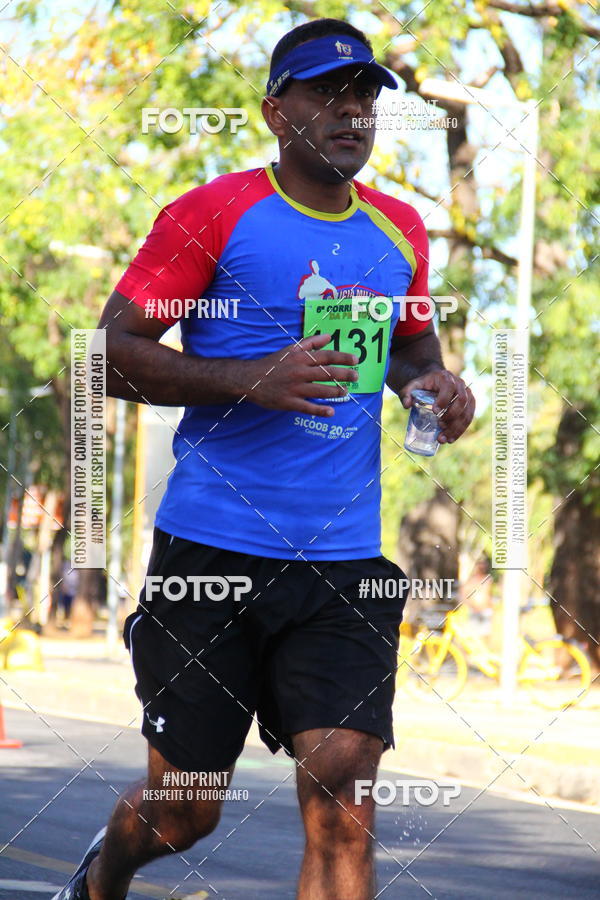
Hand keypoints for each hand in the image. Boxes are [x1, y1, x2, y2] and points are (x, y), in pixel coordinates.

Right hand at [243, 333, 358, 417]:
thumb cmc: (273, 364)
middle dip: (345, 375)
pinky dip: (320, 410)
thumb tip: (328, 336)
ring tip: (345, 392)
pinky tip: (331, 412)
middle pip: (327, 373)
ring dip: (336, 392)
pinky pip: (308, 407)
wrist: (251, 379)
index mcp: (301, 358)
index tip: (356, 361)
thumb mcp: (290, 350)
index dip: (343, 358)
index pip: (326, 356)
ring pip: (321, 390)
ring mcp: (295, 388)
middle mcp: (300, 372)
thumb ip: (310, 342)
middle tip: (356, 377)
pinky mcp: (289, 402)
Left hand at [399, 369, 474, 442]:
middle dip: (452, 416)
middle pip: (462, 400)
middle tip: (440, 426)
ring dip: (457, 427)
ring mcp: (467, 394)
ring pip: (467, 411)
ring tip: (443, 439)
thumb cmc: (423, 385)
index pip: (449, 387)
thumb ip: (406, 393)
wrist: (434, 383)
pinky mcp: (469, 404)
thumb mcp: (412, 386)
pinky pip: (469, 418)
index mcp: (446, 377)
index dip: (444, 399)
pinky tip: (450, 439)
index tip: (435, 412)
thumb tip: (406, 405)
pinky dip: (460, 430)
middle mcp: (459, 384)